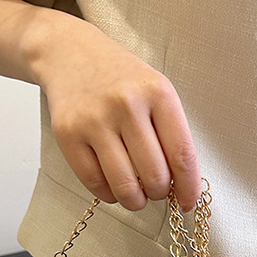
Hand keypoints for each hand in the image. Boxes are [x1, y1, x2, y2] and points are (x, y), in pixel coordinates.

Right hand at [32, 14, 200, 211]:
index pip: (182, 155)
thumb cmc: (120, 79)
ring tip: (136, 195)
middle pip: (154, 176)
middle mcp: (126, 105)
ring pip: (125, 186)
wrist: (69, 53)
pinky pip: (95, 183)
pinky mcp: (67, 134)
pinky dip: (108, 194)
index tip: (188, 203)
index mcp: (157, 93)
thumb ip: (171, 135)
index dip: (188, 188)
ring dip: (135, 200)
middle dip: (159, 193)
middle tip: (156, 189)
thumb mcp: (156, 92)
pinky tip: (113, 186)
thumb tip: (181, 186)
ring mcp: (94, 120)